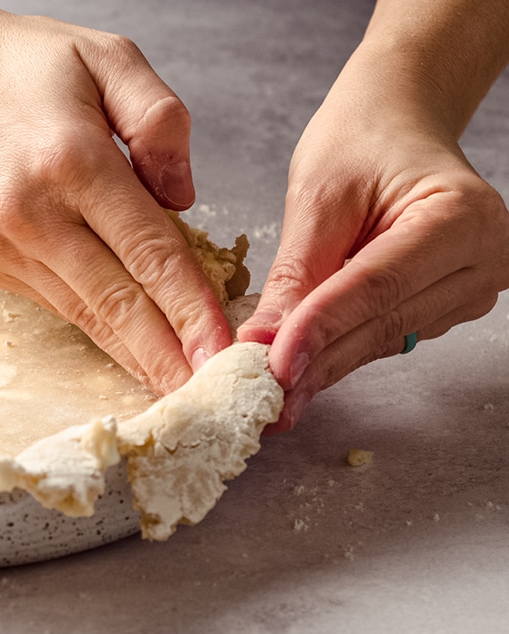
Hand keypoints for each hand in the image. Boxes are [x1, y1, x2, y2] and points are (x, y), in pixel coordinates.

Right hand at [0, 2, 232, 393]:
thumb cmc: (17, 62)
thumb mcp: (106, 55)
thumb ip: (160, 121)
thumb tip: (184, 199)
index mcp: (72, 162)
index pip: (149, 251)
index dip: (192, 307)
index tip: (223, 350)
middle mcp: (33, 216)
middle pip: (117, 303)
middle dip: (168, 355)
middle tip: (208, 395)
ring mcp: (3, 247)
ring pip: (85, 315)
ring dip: (133, 355)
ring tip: (175, 387)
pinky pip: (54, 303)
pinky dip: (95, 331)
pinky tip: (127, 350)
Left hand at [238, 59, 508, 430]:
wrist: (396, 124)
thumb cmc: (361, 141)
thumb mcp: (318, 197)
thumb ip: (295, 275)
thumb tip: (262, 343)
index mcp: (459, 218)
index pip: (377, 288)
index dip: (320, 332)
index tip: (272, 368)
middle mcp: (482, 259)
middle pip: (383, 325)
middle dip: (315, 363)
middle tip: (261, 400)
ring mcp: (470, 288)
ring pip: (382, 339)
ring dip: (323, 366)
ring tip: (269, 394)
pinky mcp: (446, 306)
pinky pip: (384, 336)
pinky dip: (337, 351)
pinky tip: (297, 368)